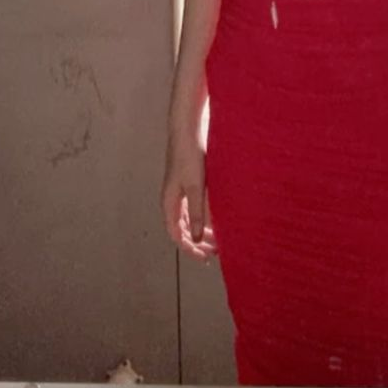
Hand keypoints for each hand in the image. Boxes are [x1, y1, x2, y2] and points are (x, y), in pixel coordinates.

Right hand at [161, 132, 218, 263]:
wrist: (187, 129)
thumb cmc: (190, 157)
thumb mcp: (196, 187)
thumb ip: (198, 213)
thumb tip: (198, 240)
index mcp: (169, 203)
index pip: (177, 235)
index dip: (190, 249)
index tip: (206, 258)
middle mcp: (171, 200)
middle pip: (182, 229)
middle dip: (197, 242)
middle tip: (215, 252)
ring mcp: (178, 190)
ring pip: (188, 219)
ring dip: (201, 230)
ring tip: (218, 240)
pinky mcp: (186, 182)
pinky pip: (193, 207)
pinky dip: (203, 217)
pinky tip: (216, 219)